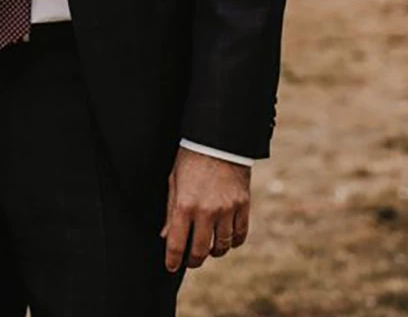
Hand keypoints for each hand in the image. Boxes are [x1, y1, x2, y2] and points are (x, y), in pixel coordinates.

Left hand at [161, 146, 250, 272]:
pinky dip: (232, 242)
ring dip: (213, 251)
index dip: (173, 259)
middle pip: (200, 250)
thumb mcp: (174, 181)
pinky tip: (225, 239)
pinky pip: (240, 235)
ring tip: (208, 248)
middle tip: (190, 260)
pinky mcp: (242, 206)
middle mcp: (206, 210)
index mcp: (184, 203)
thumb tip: (165, 236)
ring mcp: (226, 209)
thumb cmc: (190, 159)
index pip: (177, 242)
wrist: (217, 140)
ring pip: (222, 246)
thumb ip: (170, 210)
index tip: (171, 266)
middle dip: (193, 260)